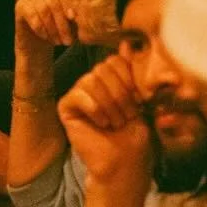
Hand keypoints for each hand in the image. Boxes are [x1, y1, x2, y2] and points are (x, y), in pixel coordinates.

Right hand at [15, 0, 78, 49]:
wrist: (38, 43)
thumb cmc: (59, 30)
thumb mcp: (72, 24)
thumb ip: (75, 17)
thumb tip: (73, 15)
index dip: (69, 3)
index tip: (73, 19)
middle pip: (54, 2)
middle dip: (62, 23)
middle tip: (68, 41)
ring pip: (43, 9)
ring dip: (52, 28)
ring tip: (58, 42)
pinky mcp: (20, 5)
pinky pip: (32, 15)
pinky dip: (40, 28)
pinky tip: (45, 37)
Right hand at [57, 54, 153, 189]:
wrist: (123, 163)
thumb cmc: (135, 136)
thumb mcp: (140, 100)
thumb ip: (132, 71)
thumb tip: (125, 42)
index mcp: (111, 79)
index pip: (116, 60)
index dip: (129, 79)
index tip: (138, 101)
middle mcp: (93, 83)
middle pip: (104, 68)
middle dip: (121, 94)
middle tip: (127, 116)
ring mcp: (78, 94)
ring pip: (91, 80)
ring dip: (110, 104)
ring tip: (115, 122)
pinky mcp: (66, 107)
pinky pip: (79, 94)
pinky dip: (95, 109)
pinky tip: (101, 124)